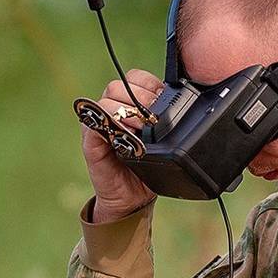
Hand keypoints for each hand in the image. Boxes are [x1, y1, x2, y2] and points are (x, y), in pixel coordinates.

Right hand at [82, 70, 162, 222]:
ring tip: (141, 129)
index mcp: (130, 106)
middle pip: (119, 85)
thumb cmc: (148, 167)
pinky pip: (94, 121)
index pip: (135, 78)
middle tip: (152, 118)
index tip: (161, 100)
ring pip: (107, 98)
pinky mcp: (90, 140)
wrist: (132, 198)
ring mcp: (99, 124)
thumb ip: (167, 121)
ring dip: (128, 111)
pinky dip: (112, 124)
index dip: (149, 85)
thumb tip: (186, 103)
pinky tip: (126, 137)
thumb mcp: (163, 141)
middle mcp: (112, 111)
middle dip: (140, 99)